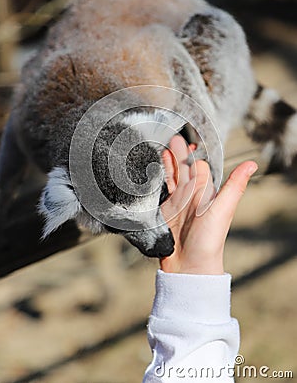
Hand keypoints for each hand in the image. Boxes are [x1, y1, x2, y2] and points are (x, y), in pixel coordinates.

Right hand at [161, 135, 257, 274]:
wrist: (189, 265)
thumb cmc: (209, 240)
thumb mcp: (223, 209)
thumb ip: (235, 185)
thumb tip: (252, 164)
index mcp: (204, 192)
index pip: (198, 166)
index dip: (192, 152)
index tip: (185, 137)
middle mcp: (190, 195)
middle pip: (183, 168)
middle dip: (177, 152)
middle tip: (170, 136)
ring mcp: (175, 203)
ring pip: (170, 177)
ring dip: (166, 163)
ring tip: (159, 148)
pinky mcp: (163, 211)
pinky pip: (158, 191)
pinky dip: (155, 180)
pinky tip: (149, 171)